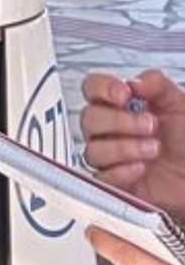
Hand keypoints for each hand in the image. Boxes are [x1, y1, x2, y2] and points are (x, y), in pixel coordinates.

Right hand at [82, 71, 184, 215]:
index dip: (102, 89)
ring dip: (124, 148)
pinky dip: (123, 171)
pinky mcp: (113, 182)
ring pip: (93, 149)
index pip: (92, 87)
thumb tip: (134, 82)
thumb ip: (157, 84)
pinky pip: (102, 176)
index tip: (124, 95)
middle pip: (88, 118)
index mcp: (120, 105)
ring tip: (153, 149)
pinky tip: (142, 168)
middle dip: (120, 121)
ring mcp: (109, 156)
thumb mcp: (179, 105)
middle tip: (150, 125)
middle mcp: (109, 129)